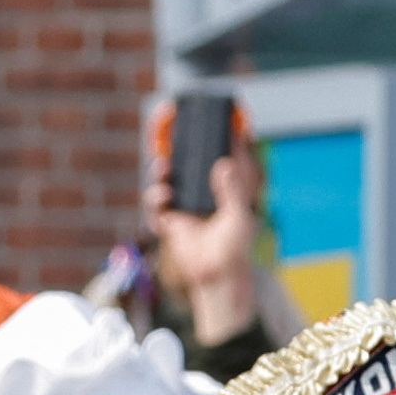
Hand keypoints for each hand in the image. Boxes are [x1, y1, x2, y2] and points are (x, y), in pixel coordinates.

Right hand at [147, 150, 258, 347]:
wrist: (216, 275)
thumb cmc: (234, 246)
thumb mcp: (239, 215)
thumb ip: (232, 190)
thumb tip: (224, 164)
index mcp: (222, 187)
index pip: (218, 156)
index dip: (216, 137)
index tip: (214, 120)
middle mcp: (201, 192)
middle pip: (187, 164)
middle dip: (177, 151)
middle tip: (172, 138)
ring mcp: (183, 205)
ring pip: (167, 181)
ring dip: (162, 174)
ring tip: (163, 170)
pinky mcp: (169, 221)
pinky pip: (156, 205)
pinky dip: (156, 199)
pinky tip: (164, 199)